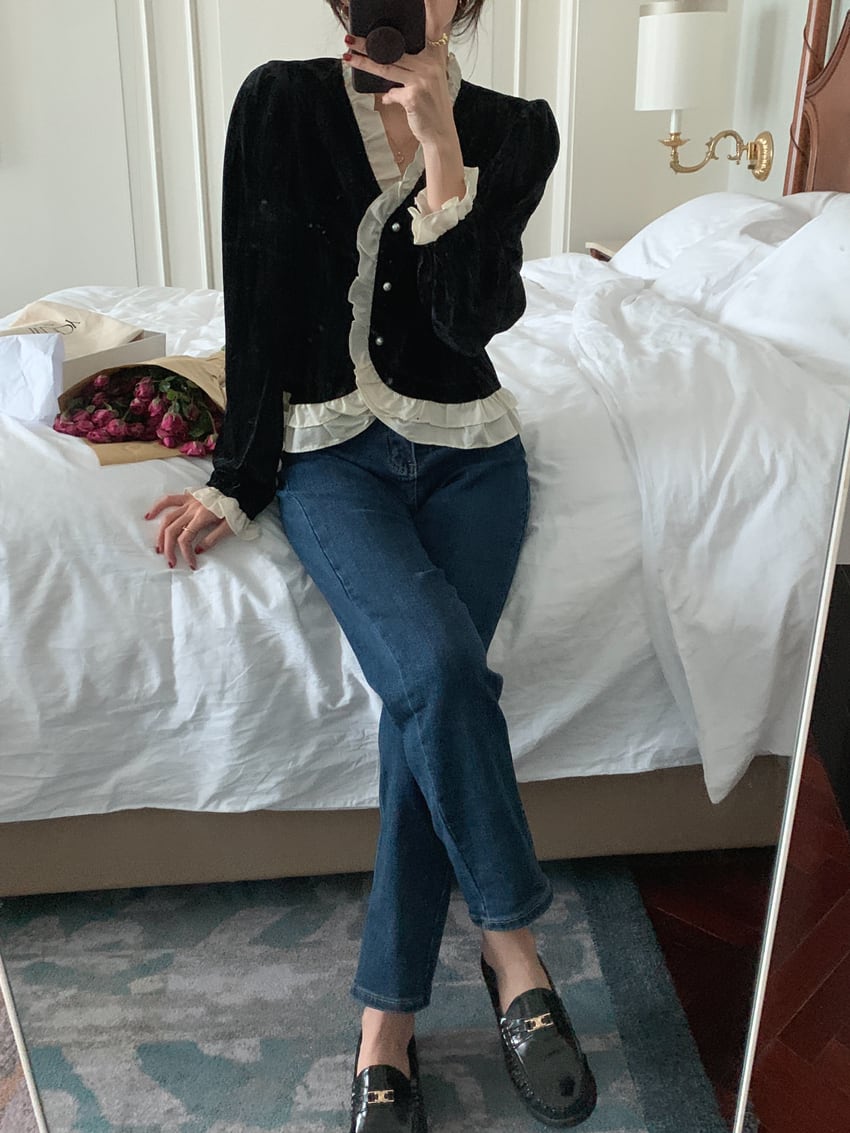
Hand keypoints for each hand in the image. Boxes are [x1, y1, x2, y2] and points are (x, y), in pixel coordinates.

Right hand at [145, 494, 232, 569]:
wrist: (238, 490)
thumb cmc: (235, 510)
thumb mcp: (228, 528)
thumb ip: (212, 539)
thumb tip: (197, 550)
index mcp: (202, 517)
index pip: (186, 539)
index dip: (186, 554)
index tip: (191, 565)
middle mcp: (191, 510)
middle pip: (173, 530)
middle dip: (169, 548)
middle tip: (170, 562)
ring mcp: (188, 502)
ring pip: (168, 518)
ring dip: (161, 534)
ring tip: (159, 548)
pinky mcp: (188, 497)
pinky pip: (169, 500)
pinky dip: (158, 507)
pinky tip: (149, 516)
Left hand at [344, 35, 456, 151]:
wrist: (441, 133)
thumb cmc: (433, 109)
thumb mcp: (430, 82)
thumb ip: (413, 70)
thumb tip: (390, 67)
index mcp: (434, 58)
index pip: (412, 38)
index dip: (393, 33)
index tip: (375, 28)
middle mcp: (429, 65)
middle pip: (393, 51)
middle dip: (368, 45)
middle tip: (351, 40)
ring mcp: (421, 80)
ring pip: (386, 68)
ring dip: (364, 63)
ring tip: (349, 57)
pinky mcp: (413, 97)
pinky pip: (391, 93)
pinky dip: (388, 97)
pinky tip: (388, 99)